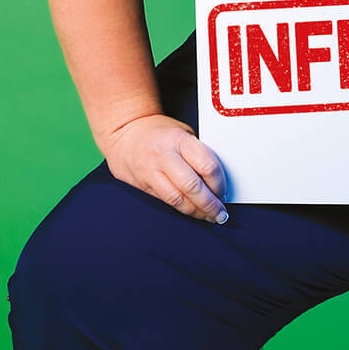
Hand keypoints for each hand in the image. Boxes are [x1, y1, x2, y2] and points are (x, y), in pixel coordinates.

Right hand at [104, 114, 230, 224]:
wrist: (124, 133)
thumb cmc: (159, 132)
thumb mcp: (183, 133)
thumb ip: (198, 152)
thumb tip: (218, 180)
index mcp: (178, 140)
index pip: (206, 166)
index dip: (220, 184)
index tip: (224, 192)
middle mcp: (163, 155)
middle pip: (192, 187)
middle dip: (210, 205)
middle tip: (221, 214)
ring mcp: (150, 171)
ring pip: (178, 199)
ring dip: (196, 212)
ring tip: (208, 217)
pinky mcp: (143, 185)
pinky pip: (166, 202)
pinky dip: (182, 209)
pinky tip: (192, 211)